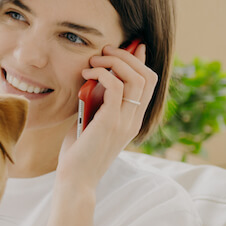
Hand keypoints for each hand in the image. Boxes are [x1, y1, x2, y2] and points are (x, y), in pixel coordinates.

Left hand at [59, 43, 158, 187]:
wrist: (76, 179)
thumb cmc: (79, 151)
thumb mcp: (92, 122)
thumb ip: (99, 103)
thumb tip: (95, 80)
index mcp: (133, 119)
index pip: (149, 84)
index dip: (142, 61)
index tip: (131, 46)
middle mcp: (134, 119)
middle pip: (147, 76)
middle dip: (128, 56)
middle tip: (105, 50)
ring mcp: (125, 121)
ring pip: (135, 78)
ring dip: (115, 62)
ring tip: (96, 59)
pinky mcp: (111, 122)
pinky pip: (117, 88)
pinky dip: (103, 74)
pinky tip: (88, 73)